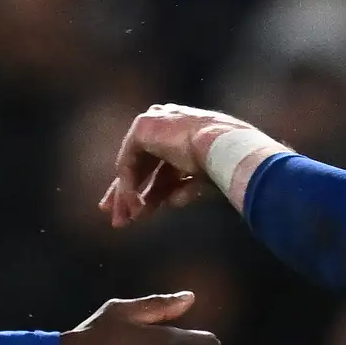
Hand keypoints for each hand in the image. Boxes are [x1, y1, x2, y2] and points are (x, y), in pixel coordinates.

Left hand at [100, 105, 258, 227]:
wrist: (224, 147)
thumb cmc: (224, 164)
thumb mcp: (201, 180)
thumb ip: (183, 187)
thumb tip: (171, 201)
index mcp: (186, 134)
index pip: (162, 164)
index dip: (152, 190)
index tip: (142, 211)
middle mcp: (168, 125)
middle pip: (143, 165)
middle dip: (131, 194)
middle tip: (121, 219)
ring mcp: (154, 123)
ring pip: (133, 166)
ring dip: (128, 196)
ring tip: (123, 221)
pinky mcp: (142, 128)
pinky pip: (128, 163)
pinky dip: (128, 187)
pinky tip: (132, 204)